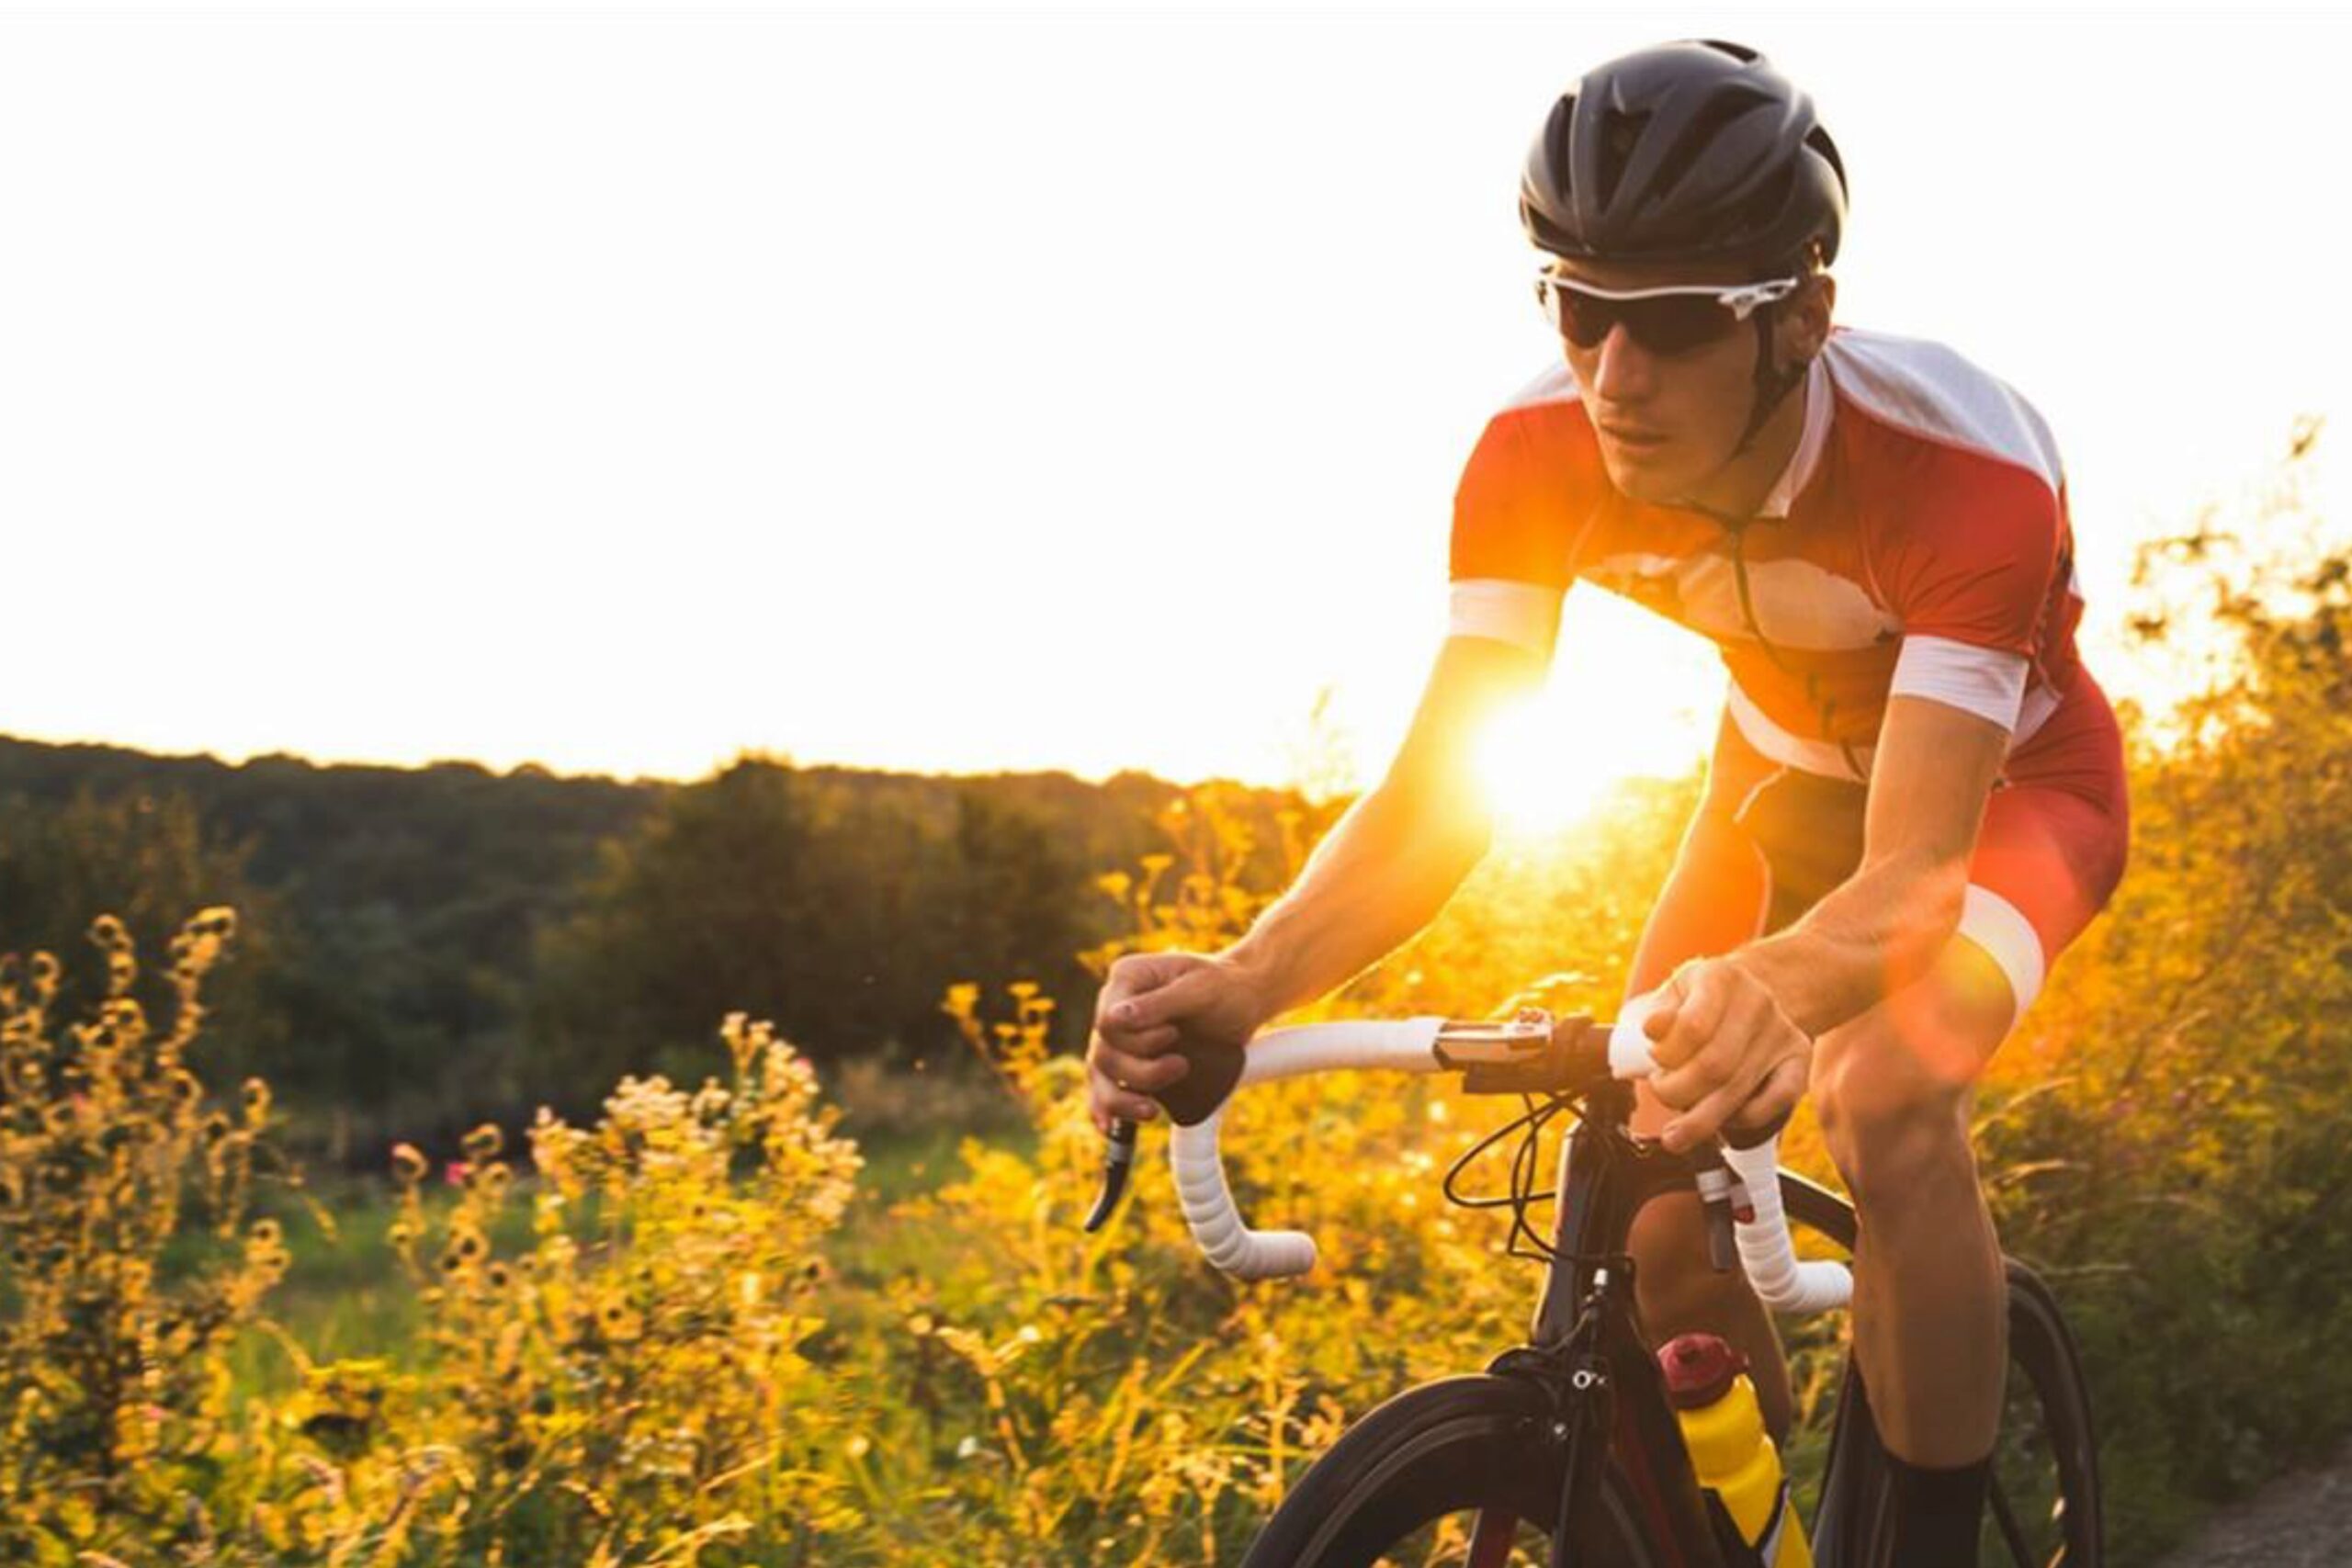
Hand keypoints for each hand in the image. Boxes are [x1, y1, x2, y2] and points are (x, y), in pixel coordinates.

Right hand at [1086, 950, 1268, 1133]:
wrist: (1244, 998)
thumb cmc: (1224, 985)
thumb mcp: (1200, 987)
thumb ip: (1159, 1003)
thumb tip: (1115, 1019)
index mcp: (1126, 978)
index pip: (1107, 1022)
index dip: (1137, 1040)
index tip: (1173, 1035)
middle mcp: (1115, 1008)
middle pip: (1105, 1053)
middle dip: (1140, 1070)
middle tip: (1181, 1066)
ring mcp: (1120, 1037)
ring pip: (1101, 1075)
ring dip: (1122, 1099)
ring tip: (1151, 1111)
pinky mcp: (1131, 1061)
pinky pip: (1106, 1087)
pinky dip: (1105, 1108)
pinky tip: (1108, 1126)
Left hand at [1642, 956, 1811, 1151]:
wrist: (1751, 990)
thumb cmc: (1700, 999)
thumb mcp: (1674, 992)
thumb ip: (1658, 1012)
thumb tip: (1652, 1030)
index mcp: (1721, 978)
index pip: (1692, 1028)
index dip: (1666, 1056)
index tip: (1653, 1061)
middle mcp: (1758, 1003)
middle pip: (1715, 1066)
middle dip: (1676, 1092)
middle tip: (1661, 1090)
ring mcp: (1782, 1033)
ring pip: (1738, 1091)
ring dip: (1698, 1119)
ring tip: (1675, 1129)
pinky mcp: (1798, 1060)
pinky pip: (1774, 1103)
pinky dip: (1740, 1120)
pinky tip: (1719, 1121)